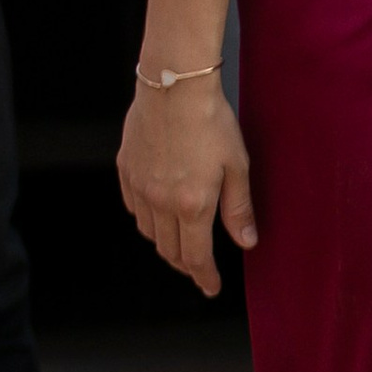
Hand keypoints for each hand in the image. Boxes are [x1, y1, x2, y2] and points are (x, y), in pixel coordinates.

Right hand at [116, 72, 255, 295]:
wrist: (173, 84)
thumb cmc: (209, 120)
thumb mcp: (236, 166)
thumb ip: (239, 209)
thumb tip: (246, 241)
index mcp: (191, 204)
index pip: (195, 257)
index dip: (204, 277)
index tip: (211, 287)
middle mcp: (160, 201)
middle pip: (169, 250)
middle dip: (186, 264)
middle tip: (199, 267)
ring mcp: (139, 186)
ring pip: (148, 231)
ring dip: (165, 242)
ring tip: (180, 240)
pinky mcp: (125, 169)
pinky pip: (133, 207)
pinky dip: (146, 218)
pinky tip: (158, 213)